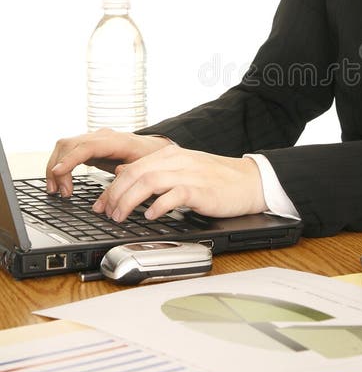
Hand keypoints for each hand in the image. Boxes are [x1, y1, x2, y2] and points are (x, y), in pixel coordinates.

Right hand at [46, 129, 171, 196]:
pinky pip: (67, 152)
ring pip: (64, 146)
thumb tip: (117, 174)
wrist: (152, 147)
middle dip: (59, 168)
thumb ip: (131, 170)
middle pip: (70, 145)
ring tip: (56, 190)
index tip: (58, 172)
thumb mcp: (146, 165)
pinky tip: (60, 182)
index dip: (71, 159)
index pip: (87, 146)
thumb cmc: (150, 156)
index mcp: (117, 141)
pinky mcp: (88, 147)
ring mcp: (93, 140)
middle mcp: (101, 137)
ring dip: (55, 167)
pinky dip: (60, 166)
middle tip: (63, 193)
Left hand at [91, 144, 266, 221]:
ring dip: (129, 202)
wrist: (251, 182)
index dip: (111, 187)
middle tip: (107, 214)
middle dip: (115, 195)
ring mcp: (190, 174)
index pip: (132, 167)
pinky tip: (151, 216)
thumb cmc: (217, 179)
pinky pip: (174, 195)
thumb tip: (122, 171)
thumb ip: (154, 169)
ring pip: (149, 182)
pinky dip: (158, 206)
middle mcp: (178, 161)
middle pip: (135, 174)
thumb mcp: (182, 168)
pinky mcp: (202, 190)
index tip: (100, 205)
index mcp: (171, 154)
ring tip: (121, 217)